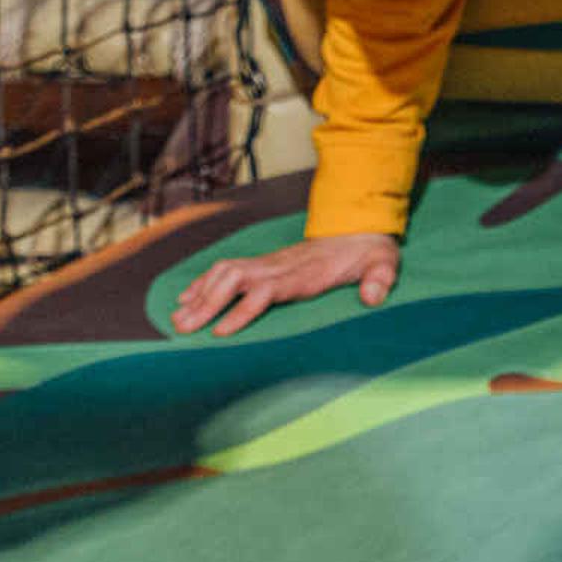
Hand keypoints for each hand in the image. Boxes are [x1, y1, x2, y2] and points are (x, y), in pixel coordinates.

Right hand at [167, 230, 397, 335]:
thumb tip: (372, 297)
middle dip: (207, 304)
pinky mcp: (265, 264)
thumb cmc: (370, 253)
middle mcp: (280, 266)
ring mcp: (270, 263)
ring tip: (177, 319)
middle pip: (235, 280)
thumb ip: (379, 280)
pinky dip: (204, 283)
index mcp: (304, 272)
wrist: (361, 229)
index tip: (221, 333)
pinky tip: (186, 299)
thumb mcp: (384, 264)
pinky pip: (227, 270)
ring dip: (200, 295)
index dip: (243, 310)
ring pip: (225, 273)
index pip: (265, 290)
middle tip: (182, 329)